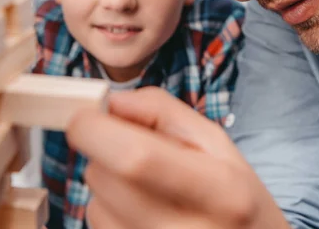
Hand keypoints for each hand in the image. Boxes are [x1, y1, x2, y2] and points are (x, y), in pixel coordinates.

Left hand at [66, 87, 289, 228]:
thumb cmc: (232, 196)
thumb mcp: (216, 143)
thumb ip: (162, 111)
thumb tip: (111, 103)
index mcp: (221, 192)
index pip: (136, 158)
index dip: (96, 130)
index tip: (86, 115)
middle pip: (105, 179)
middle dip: (102, 153)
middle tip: (132, 149)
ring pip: (94, 206)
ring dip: (106, 186)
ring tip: (146, 189)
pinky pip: (97, 227)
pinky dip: (108, 211)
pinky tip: (140, 213)